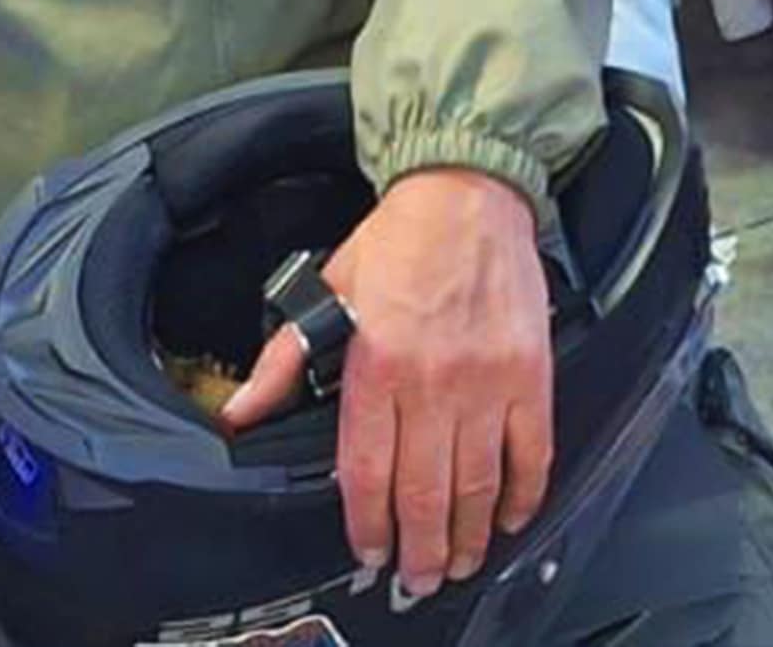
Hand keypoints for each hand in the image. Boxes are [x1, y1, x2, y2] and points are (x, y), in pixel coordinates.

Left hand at [217, 164, 552, 594]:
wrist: (468, 191)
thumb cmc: (399, 239)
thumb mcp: (327, 289)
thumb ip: (284, 360)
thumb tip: (240, 412)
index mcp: (377, 364)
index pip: (367, 469)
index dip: (367, 524)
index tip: (368, 552)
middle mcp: (433, 381)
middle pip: (424, 491)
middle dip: (420, 550)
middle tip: (417, 581)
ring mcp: (487, 382)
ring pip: (478, 483)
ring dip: (469, 536)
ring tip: (459, 565)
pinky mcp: (530, 374)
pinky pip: (532, 451)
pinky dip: (524, 493)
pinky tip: (511, 518)